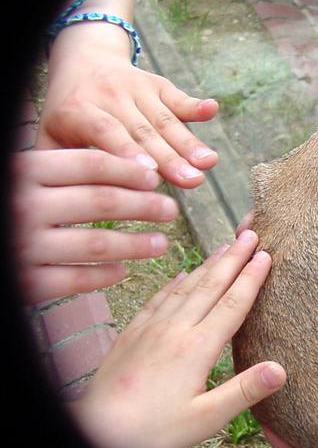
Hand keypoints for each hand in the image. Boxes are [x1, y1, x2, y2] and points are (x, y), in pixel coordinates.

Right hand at [12, 149, 179, 303]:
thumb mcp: (23, 174)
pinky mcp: (25, 282)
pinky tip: (123, 271)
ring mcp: (23, 247)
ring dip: (136, 244)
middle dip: (144, 206)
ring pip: (97, 245)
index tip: (155, 177)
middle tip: (170, 209)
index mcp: (24, 171)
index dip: (130, 170)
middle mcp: (23, 207)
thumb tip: (138, 164)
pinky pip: (76, 280)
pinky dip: (104, 276)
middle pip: (101, 202)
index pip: (91, 165)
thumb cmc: (5, 202)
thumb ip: (64, 167)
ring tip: (161, 242)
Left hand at [38, 34, 218, 187]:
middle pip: (143, 130)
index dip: (128, 152)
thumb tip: (60, 198)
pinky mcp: (158, 85)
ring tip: (209, 163)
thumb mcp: (51, 135)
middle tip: (192, 180)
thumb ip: (55, 162)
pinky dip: (196, 105)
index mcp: (78, 111)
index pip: (106, 132)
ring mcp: (136, 89)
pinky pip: (178, 97)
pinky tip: (212, 109)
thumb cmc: (68, 114)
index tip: (150, 175)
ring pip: (165, 120)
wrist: (84, 61)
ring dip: (190, 142)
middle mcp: (110, 96)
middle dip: (170, 158)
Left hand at [66, 229, 285, 447]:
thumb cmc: (153, 430)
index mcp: (197, 348)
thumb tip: (281, 369)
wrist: (95, 431)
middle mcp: (175, 329)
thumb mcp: (205, 419)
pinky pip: (159, 298)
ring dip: (208, 264)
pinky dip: (175, 282)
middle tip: (250, 234)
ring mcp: (152, 328)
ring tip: (224, 245)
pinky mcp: (133, 333)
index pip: (232, 304)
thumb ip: (244, 391)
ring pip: (186, 287)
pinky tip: (182, 274)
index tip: (267, 254)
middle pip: (211, 286)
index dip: (252, 277)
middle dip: (233, 258)